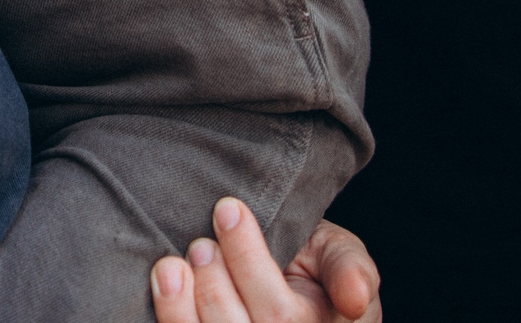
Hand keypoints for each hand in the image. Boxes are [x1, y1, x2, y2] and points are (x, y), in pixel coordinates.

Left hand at [150, 200, 380, 322]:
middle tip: (201, 243)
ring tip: (174, 264)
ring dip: (181, 303)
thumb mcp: (341, 257)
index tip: (229, 208)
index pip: (278, 312)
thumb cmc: (316, 267)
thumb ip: (349, 270)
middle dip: (214, 280)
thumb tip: (355, 299)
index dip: (247, 259)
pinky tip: (164, 282)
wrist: (285, 277)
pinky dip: (170, 314)